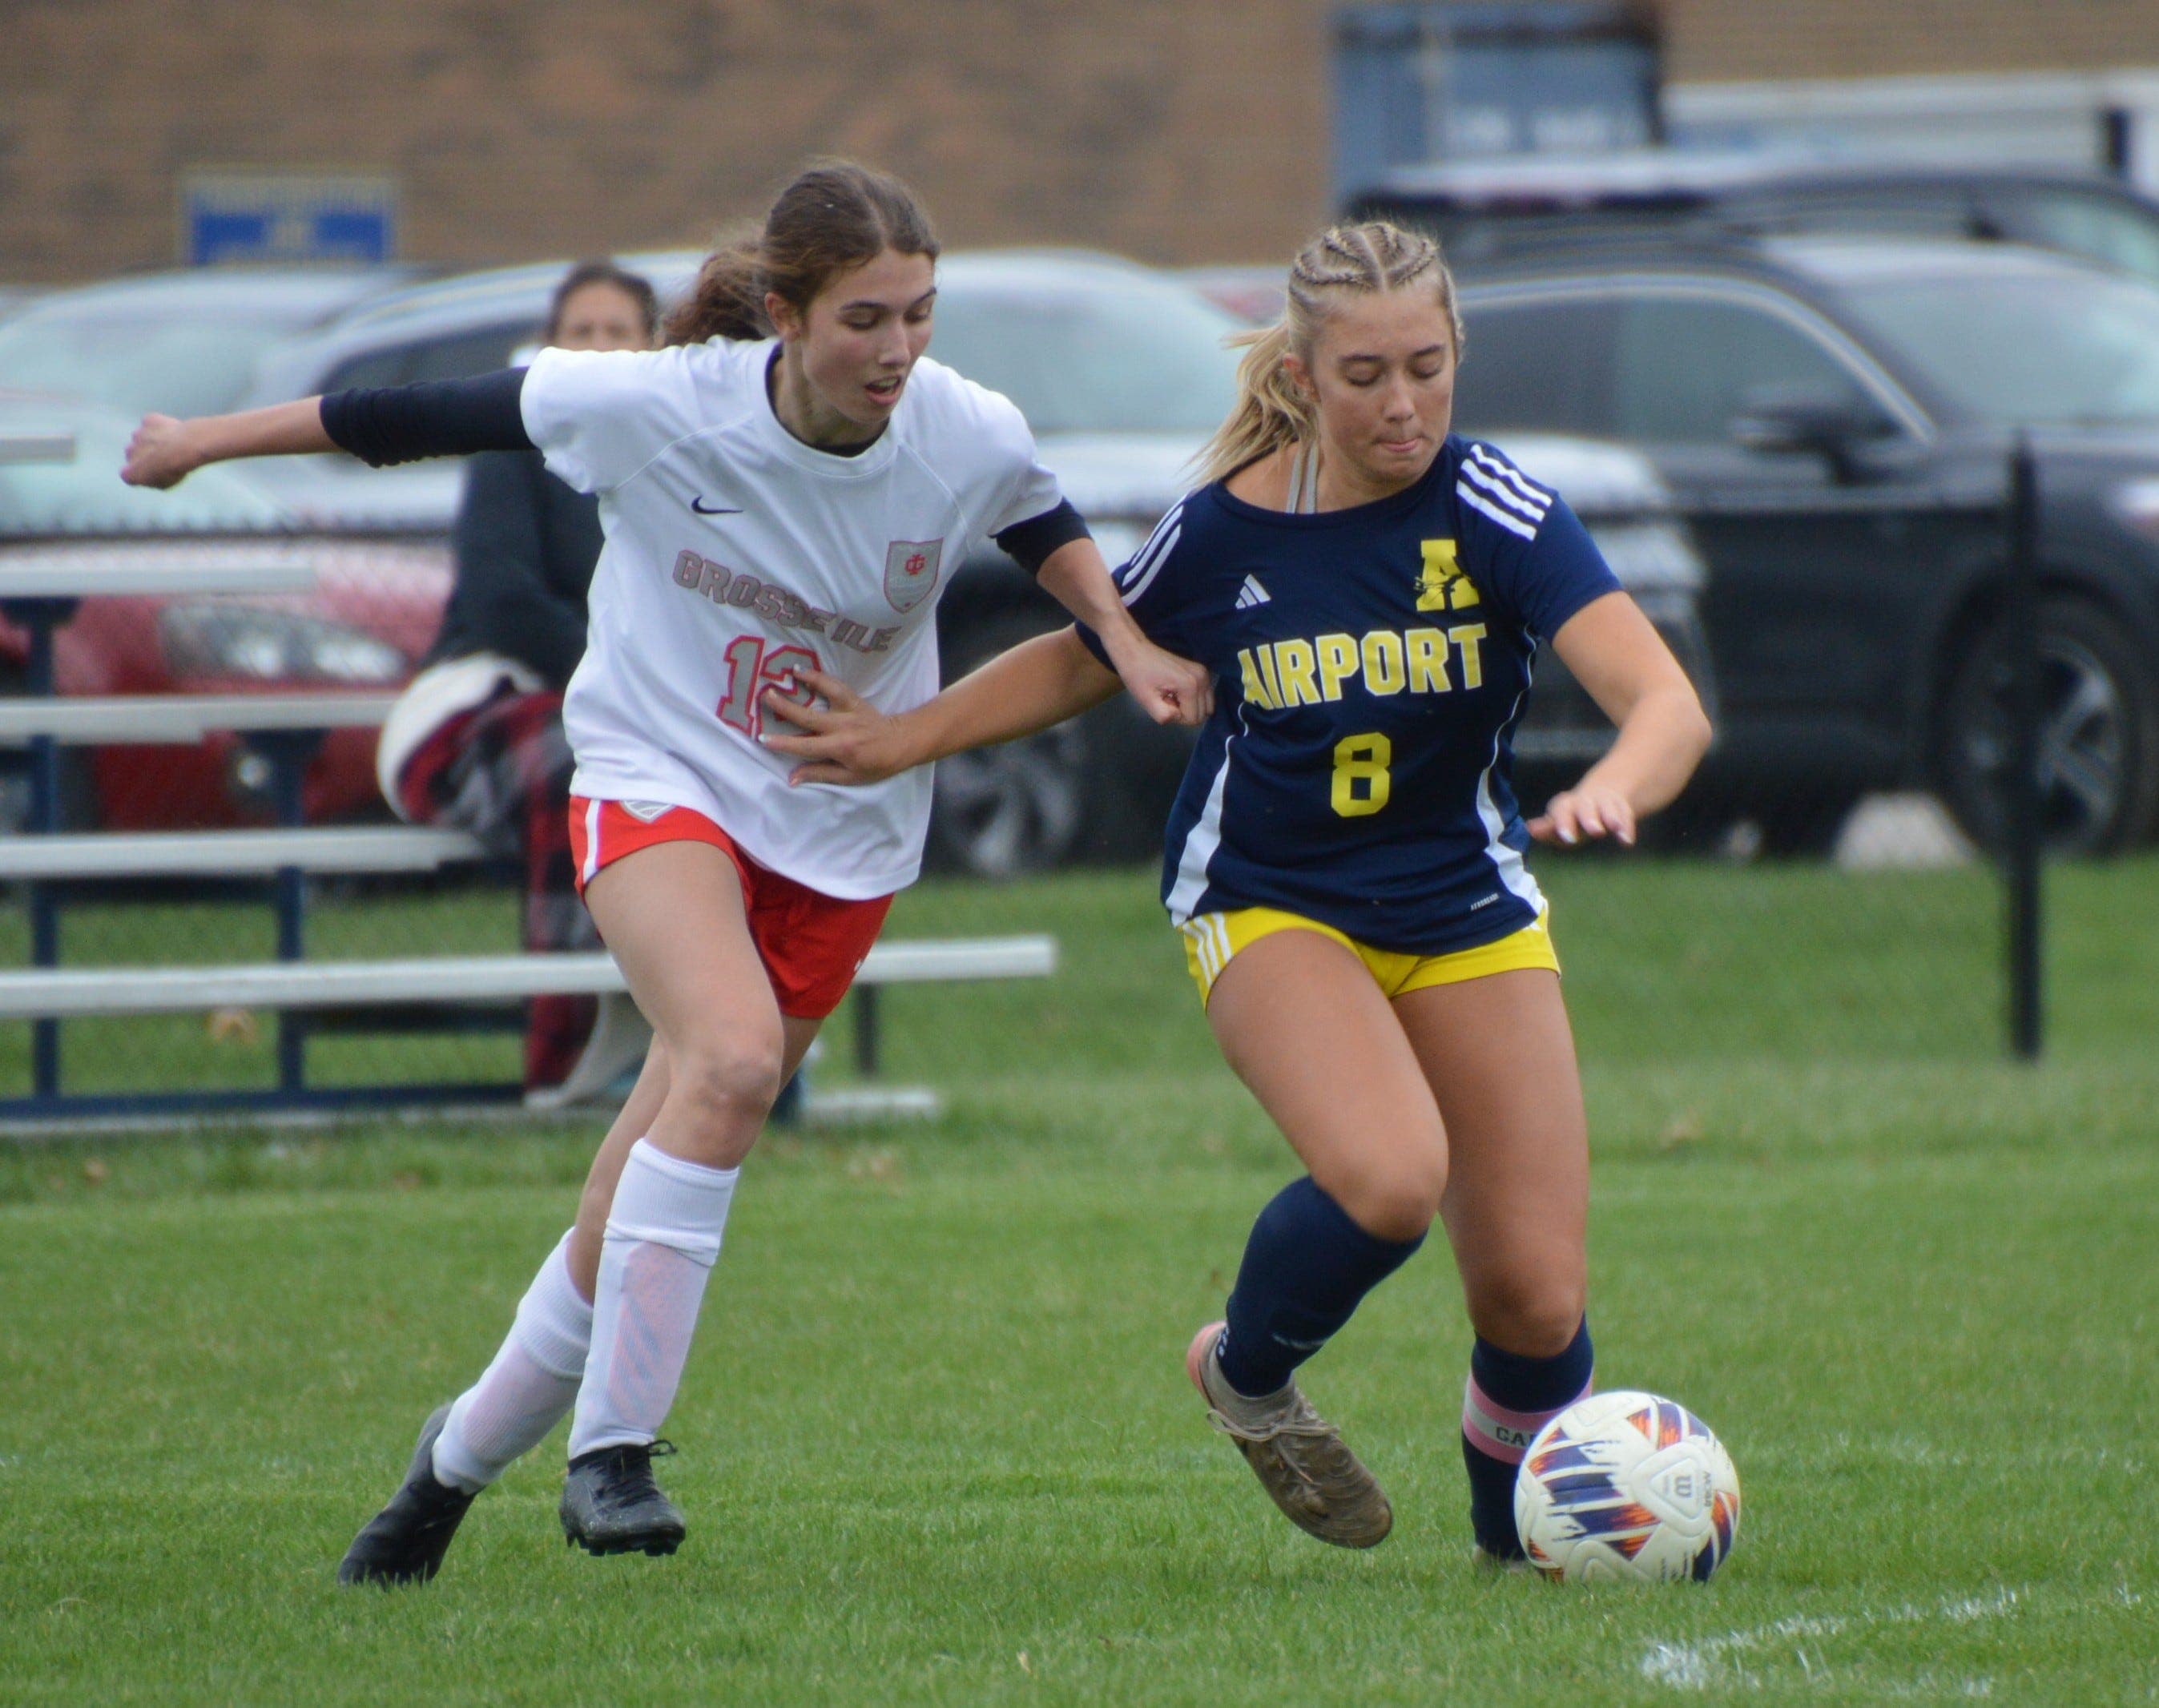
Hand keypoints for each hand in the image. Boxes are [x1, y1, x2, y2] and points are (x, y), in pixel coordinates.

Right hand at [121, 415, 198, 488]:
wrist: (183, 448)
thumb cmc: (176, 469)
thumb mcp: (166, 483)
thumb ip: (154, 477)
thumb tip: (153, 471)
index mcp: (128, 473)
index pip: (130, 475)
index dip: (146, 474)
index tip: (160, 473)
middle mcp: (128, 453)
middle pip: (135, 454)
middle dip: (148, 455)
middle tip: (168, 458)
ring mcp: (136, 435)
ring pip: (143, 438)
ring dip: (154, 440)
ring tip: (173, 445)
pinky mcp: (147, 421)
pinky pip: (153, 423)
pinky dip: (161, 426)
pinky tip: (174, 432)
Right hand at [759, 668, 916, 785]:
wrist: (902, 743)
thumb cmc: (875, 765)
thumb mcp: (849, 777)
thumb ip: (819, 774)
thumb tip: (791, 778)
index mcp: (840, 748)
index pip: (806, 747)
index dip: (783, 744)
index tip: (763, 739)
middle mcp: (842, 727)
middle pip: (809, 717)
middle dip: (785, 707)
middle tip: (765, 696)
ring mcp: (849, 710)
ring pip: (826, 694)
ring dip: (808, 681)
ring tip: (788, 672)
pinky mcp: (855, 700)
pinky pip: (836, 686)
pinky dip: (821, 677)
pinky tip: (804, 670)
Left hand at [1104, 634, 1212, 726]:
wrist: (1135, 649)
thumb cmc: (1137, 674)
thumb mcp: (1146, 700)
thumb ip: (1164, 715)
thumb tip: (1178, 716)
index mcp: (1190, 685)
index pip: (1193, 719)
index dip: (1176, 716)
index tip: (1162, 701)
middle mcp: (1202, 678)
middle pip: (1202, 713)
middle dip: (1184, 712)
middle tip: (1166, 698)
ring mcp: (1204, 672)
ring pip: (1206, 706)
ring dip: (1189, 706)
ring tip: (1171, 694)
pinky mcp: (1201, 670)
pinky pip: (1204, 696)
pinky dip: (1192, 698)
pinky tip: (1176, 690)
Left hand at [1528, 782, 1636, 847]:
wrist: (1601, 794)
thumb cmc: (1573, 816)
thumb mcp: (1559, 822)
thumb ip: (1546, 828)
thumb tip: (1529, 828)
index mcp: (1566, 806)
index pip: (1561, 810)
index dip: (1564, 823)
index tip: (1568, 838)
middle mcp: (1585, 802)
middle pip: (1586, 807)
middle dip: (1590, 818)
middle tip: (1595, 832)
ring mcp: (1604, 803)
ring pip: (1607, 808)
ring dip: (1611, 818)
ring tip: (1615, 829)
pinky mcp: (1622, 807)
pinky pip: (1625, 814)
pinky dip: (1626, 827)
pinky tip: (1627, 841)